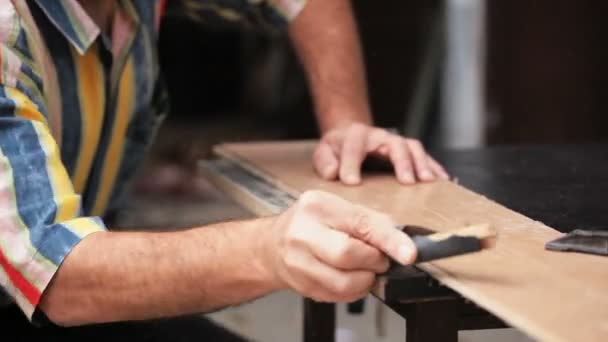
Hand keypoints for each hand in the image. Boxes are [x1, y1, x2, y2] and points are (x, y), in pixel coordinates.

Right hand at [266, 190, 415, 302]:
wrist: (271, 246)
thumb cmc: (310, 223)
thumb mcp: (336, 208)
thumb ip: (369, 221)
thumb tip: (401, 239)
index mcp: (317, 206)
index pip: (359, 223)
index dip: (388, 240)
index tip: (409, 253)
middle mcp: (303, 233)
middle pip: (349, 254)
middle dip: (374, 261)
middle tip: (379, 259)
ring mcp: (299, 262)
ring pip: (345, 282)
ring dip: (366, 279)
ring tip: (365, 269)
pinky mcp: (302, 286)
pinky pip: (339, 296)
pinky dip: (354, 290)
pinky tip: (350, 277)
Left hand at [313, 123, 448, 184]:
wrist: (350, 136)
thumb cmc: (338, 149)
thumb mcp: (324, 153)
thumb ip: (325, 162)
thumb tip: (333, 173)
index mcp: (356, 136)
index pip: (354, 147)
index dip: (351, 164)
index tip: (351, 182)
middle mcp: (380, 136)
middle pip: (394, 144)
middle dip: (401, 162)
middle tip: (407, 182)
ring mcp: (396, 142)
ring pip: (413, 148)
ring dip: (423, 164)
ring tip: (429, 181)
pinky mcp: (407, 151)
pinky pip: (424, 156)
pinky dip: (434, 167)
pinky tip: (442, 180)